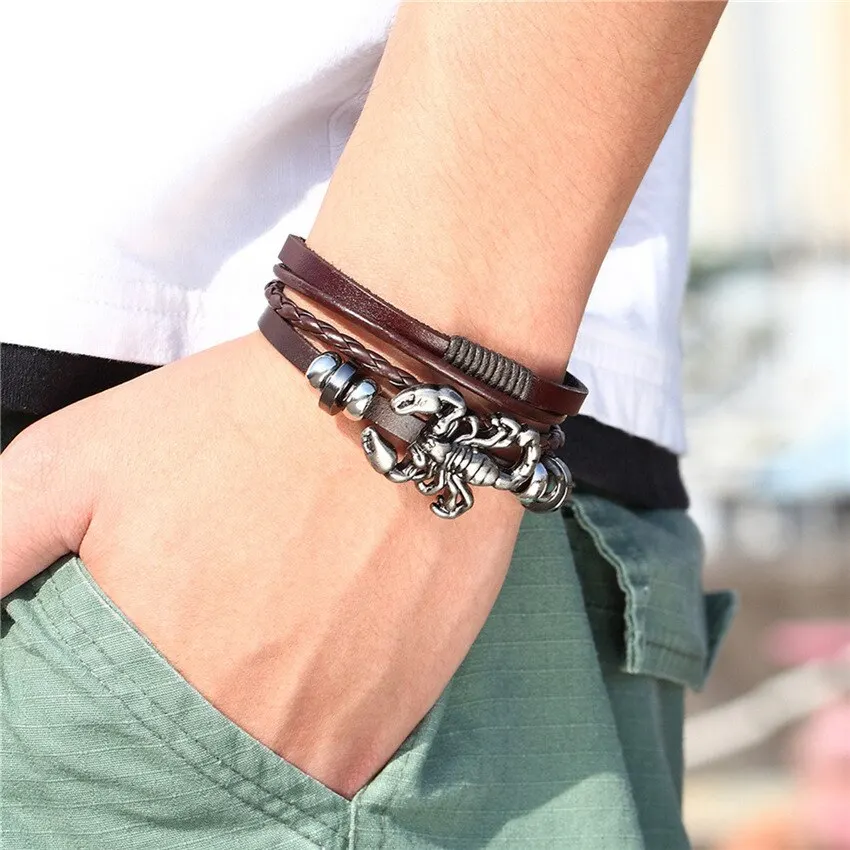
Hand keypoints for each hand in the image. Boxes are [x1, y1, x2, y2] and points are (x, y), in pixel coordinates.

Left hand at [1, 330, 523, 796]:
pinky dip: (323, 716)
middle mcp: (240, 734)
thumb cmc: (237, 421)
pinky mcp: (400, 721)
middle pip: (186, 770)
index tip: (144, 668)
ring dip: (260, 723)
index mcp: (146, 683)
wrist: (400, 400)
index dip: (112, 718)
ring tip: (273, 638)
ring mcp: (331, 739)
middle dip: (190, 717)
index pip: (97, 758)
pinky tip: (325, 642)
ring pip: (266, 771)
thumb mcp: (74, 459)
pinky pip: (341, 758)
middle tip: (213, 644)